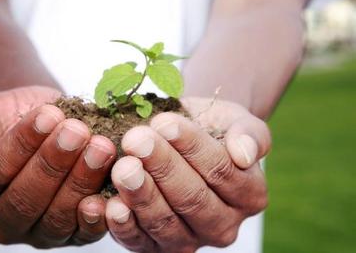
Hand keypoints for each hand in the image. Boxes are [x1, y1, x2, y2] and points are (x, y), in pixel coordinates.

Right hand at [0, 86, 116, 247]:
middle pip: (25, 200)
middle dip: (54, 163)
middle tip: (76, 132)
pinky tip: (106, 195)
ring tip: (99, 148)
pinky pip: (83, 234)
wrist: (48, 121)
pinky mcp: (72, 235)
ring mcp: (39, 232)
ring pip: (56, 217)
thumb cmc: (14, 116)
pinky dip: (96, 218)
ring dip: (80, 182)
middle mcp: (4, 221)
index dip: (22, 145)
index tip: (48, 116)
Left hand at [105, 97, 270, 252]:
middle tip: (137, 140)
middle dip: (162, 167)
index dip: (192, 147)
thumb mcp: (236, 121)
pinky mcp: (154, 246)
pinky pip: (139, 240)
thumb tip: (244, 154)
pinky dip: (124, 225)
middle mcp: (223, 225)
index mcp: (249, 195)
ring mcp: (188, 239)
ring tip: (123, 166)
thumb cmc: (212, 128)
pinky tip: (111, 205)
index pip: (220, 171)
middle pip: (192, 199)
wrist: (182, 139)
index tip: (166, 123)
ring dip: (141, 194)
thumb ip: (250, 134)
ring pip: (165, 222)